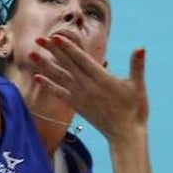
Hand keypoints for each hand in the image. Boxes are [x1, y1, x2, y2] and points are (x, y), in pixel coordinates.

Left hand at [32, 36, 148, 141]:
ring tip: (31, 54)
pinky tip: (38, 77)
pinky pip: (60, 93)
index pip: (81, 59)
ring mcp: (80, 97)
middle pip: (67, 64)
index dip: (68, 47)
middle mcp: (87, 86)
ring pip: (60, 77)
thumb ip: (137, 66)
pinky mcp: (78, 106)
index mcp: (101, 78)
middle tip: (39, 38)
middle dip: (52, 50)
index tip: (56, 36)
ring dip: (45, 65)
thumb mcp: (138, 86)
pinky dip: (48, 85)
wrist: (125, 135)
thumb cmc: (134, 110)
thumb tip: (141, 48)